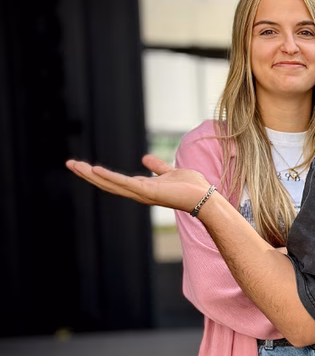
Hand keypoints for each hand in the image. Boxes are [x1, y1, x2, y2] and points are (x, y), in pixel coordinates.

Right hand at [66, 154, 211, 213]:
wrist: (204, 197)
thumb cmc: (190, 187)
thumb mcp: (170, 172)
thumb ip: (157, 167)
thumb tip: (144, 158)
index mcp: (142, 187)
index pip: (115, 181)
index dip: (99, 174)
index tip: (83, 166)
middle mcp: (138, 192)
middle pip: (107, 183)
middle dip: (88, 174)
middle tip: (70, 164)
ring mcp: (141, 193)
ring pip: (111, 184)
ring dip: (92, 175)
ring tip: (75, 165)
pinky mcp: (148, 191)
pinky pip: (124, 183)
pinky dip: (109, 177)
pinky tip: (95, 170)